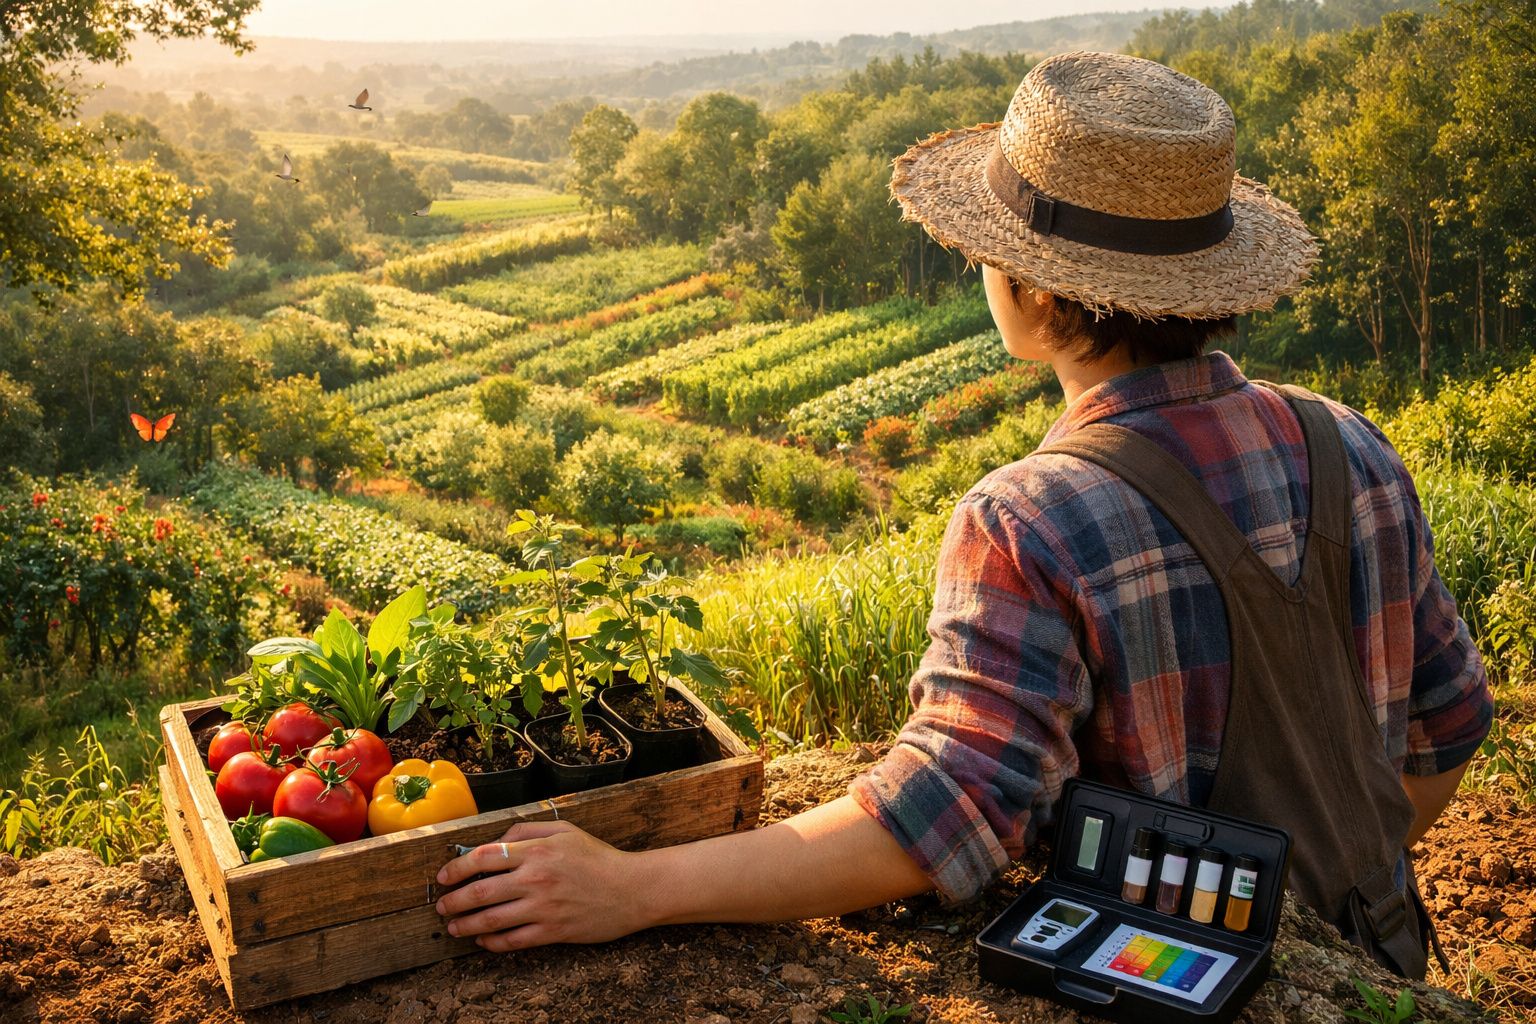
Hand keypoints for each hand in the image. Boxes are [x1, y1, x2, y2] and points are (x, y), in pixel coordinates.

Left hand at [434, 820, 648, 950]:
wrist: (632, 889)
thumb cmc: (598, 858)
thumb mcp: (565, 830)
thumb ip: (527, 828)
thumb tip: (495, 840)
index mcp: (537, 850)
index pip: (483, 857)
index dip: (456, 868)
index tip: (443, 877)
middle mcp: (536, 879)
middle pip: (480, 892)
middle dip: (452, 901)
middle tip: (441, 906)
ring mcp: (543, 908)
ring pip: (491, 920)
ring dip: (465, 925)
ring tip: (453, 927)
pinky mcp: (552, 932)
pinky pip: (512, 941)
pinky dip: (491, 943)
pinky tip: (482, 940)